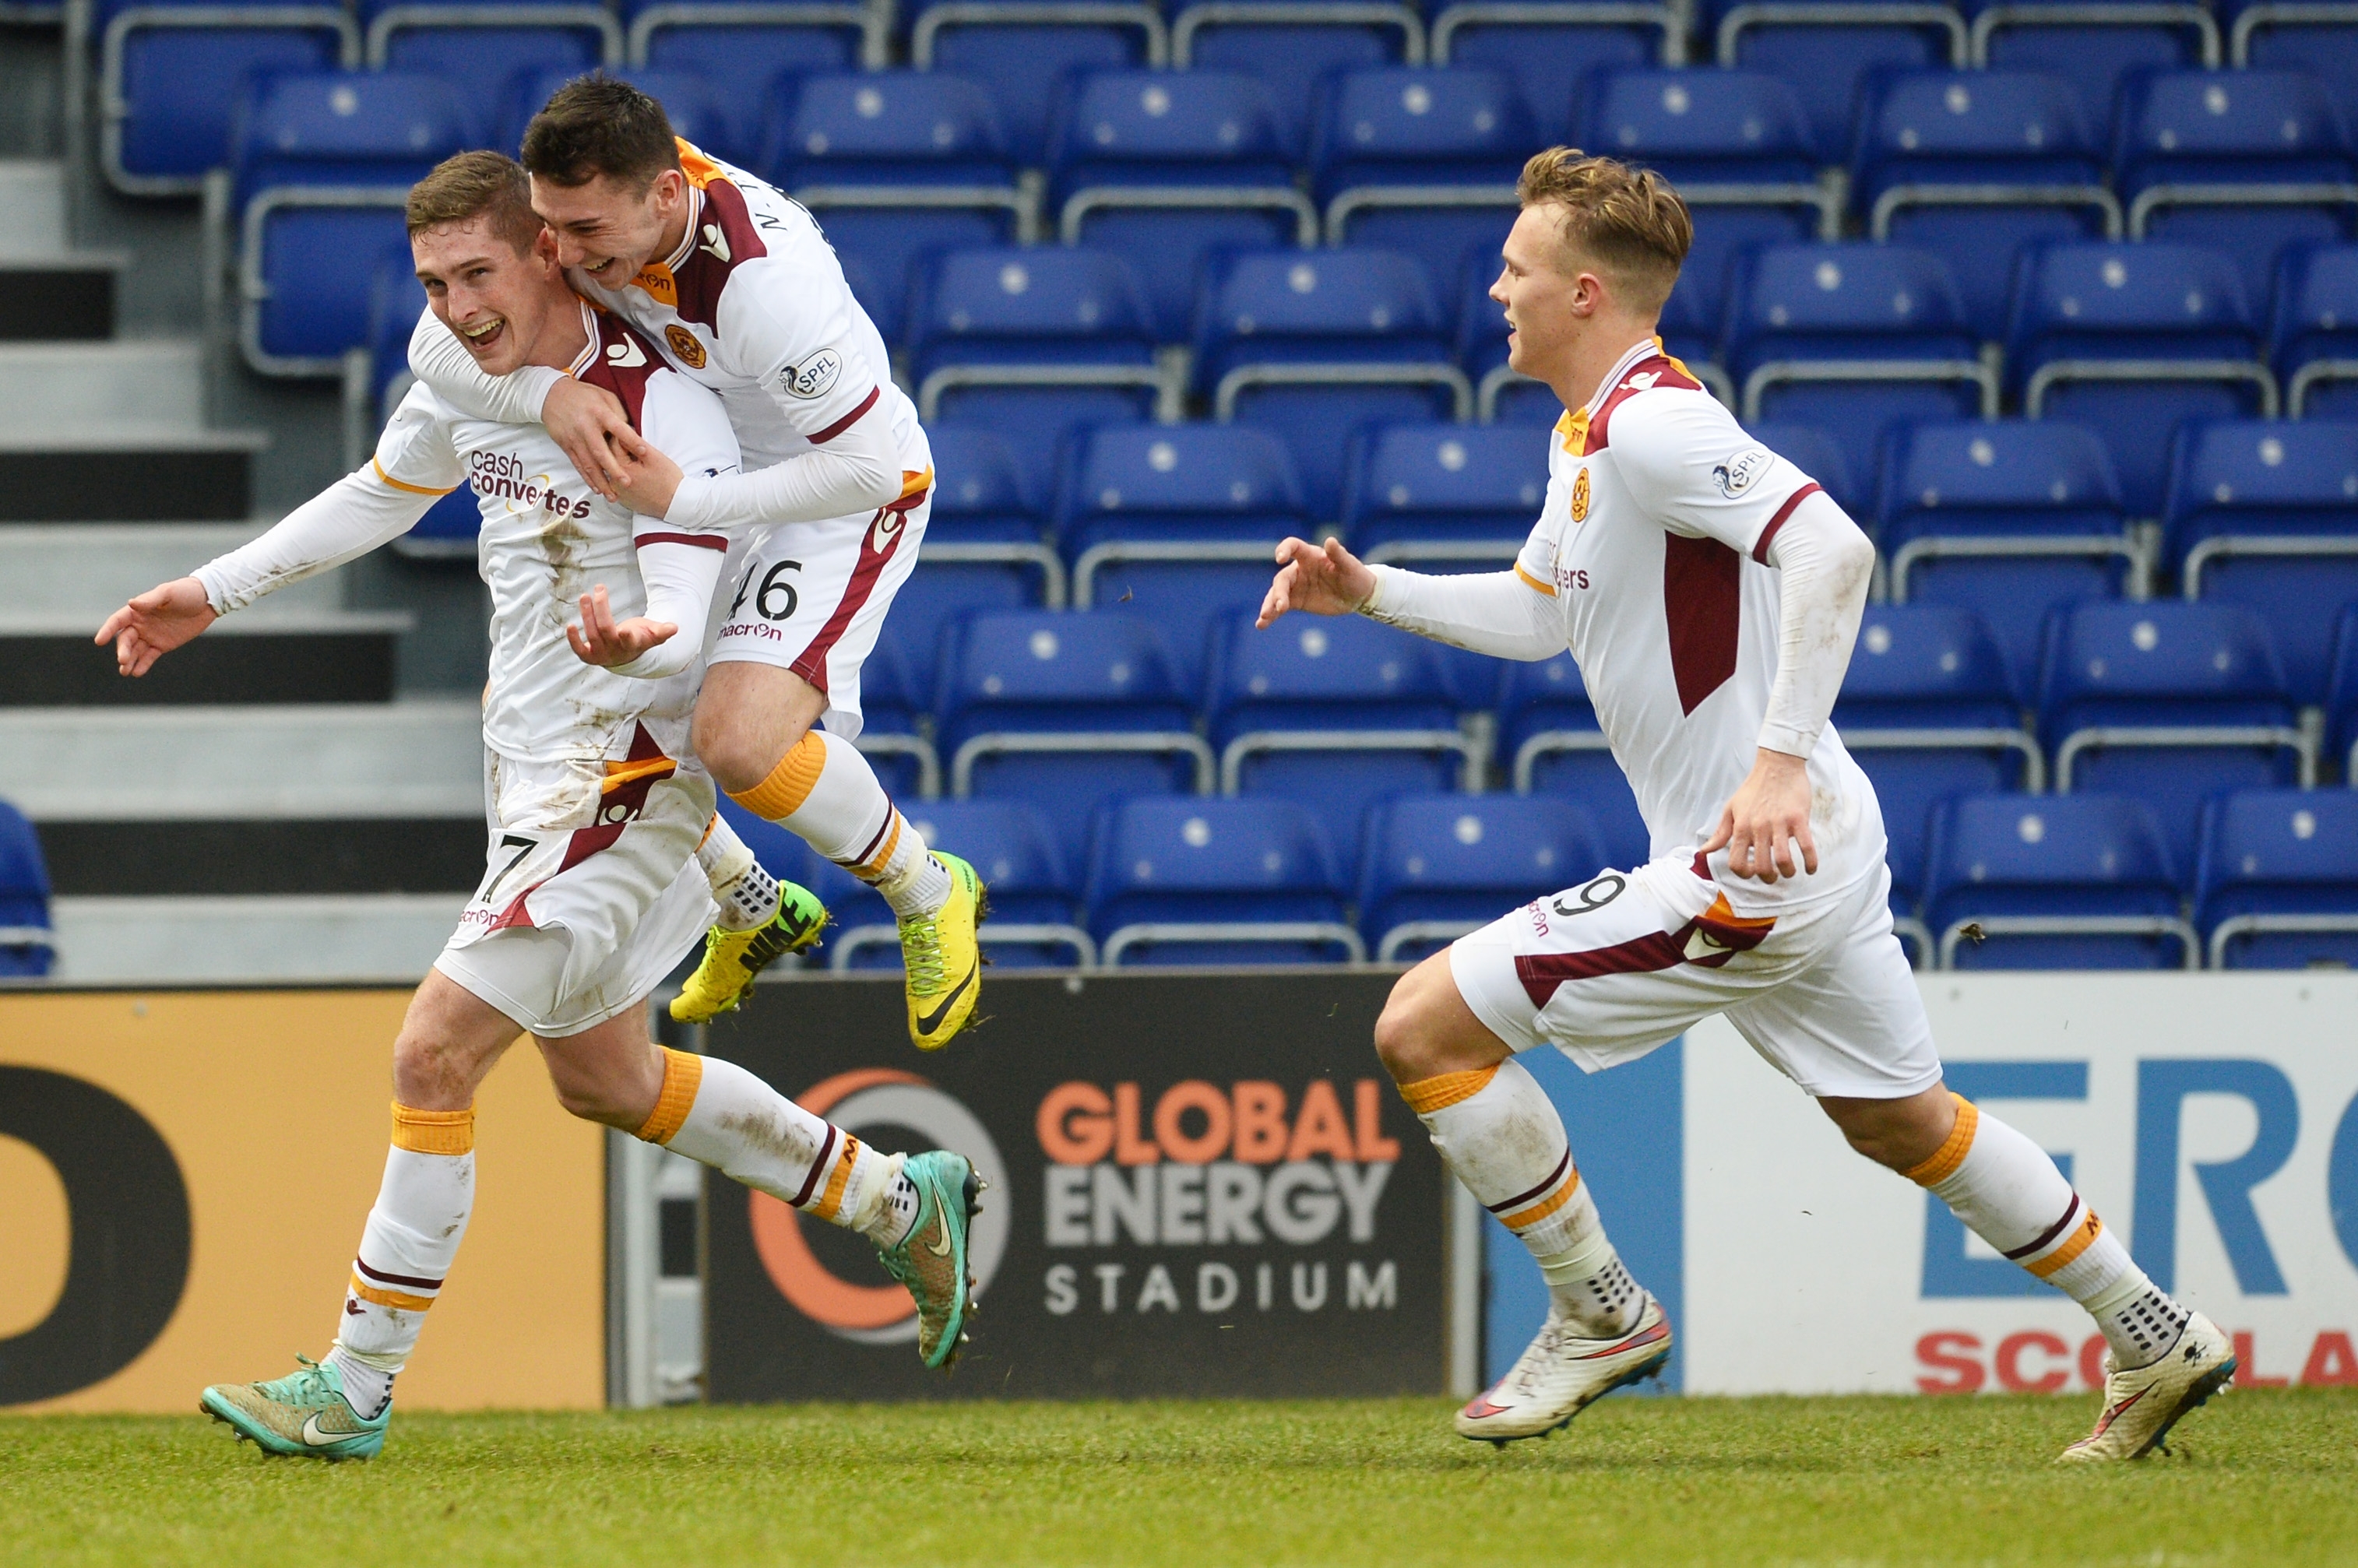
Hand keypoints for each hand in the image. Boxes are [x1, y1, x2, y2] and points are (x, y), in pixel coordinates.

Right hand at [95, 576, 216, 676]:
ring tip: (125, 672)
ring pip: (135, 650)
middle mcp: (140, 624)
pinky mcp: (163, 645)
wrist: (207, 601)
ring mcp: (151, 635)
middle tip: (123, 660)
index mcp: (137, 610)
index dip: (108, 630)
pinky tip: (137, 673)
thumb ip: (150, 601)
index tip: (100, 641)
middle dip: (123, 650)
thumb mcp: (168, 593)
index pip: (117, 621)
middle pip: (126, 639)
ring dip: (129, 661)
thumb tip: (131, 604)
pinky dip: (143, 664)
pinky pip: (149, 656)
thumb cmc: (185, 592)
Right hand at [543, 378, 644, 500]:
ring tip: (612, 496)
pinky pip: (578, 465)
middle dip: (614, 470)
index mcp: (599, 413)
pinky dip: (587, 478)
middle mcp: (586, 427)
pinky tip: (597, 489)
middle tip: (627, 483)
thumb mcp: (604, 396)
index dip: (632, 441)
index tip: (645, 452)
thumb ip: (618, 413)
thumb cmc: (584, 395)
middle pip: (601, 452)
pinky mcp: (566, 445)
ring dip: (600, 482)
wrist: (551, 395)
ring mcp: (574, 438)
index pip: (618, 428)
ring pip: (588, 464)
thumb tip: (632, 432)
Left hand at [565, 584, 675, 668]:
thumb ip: (662, 631)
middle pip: (606, 630)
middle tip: (599, 589)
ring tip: (585, 596)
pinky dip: (573, 640)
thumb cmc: (640, 639)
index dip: (628, 637)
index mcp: (634, 645)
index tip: (626, 630)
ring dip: (587, 614)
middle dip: (601, 609)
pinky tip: (569, 625)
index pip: (630, 642)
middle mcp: (616, 651)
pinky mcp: (589, 656)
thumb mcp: (653, 634)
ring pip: (592, 634)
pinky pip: (579, 650)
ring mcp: (602, 655)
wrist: (626, 657)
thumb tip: (675, 627)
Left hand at [611, 441, 683, 520]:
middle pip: (611, 458)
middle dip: (622, 449)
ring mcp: (618, 493)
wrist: (676, 504)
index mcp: (621, 470)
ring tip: (638, 462)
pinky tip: (638, 475)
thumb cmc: (668, 481)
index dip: (624, 435)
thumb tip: (622, 432)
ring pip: (614, 470)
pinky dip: (624, 476)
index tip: (632, 434)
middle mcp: (614, 483)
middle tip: (637, 448)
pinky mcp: (623, 500)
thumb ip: (634, 442)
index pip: (614, 444)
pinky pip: (619, 482)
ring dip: (622, 463)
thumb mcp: (654, 456)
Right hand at [1256, 535, 1376, 628]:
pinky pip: (1279, 608)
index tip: (1279, 559)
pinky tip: (1262, 625)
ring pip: (1276, 594)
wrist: (1358, 596)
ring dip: (1269, 605)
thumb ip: (1339, 554)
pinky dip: (1270, 616)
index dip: (1284, 549)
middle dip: (1279, 592)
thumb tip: (1330, 541)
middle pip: (1282, 578)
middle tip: (1280, 606)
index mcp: (1311, 556)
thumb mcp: (1350, 566)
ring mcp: (1296, 586)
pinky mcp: (1296, 601)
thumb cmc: (1356, 576)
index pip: (1293, 547)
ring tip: (1264, 619)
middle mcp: (1299, 570)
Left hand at [1703, 748, 1818, 883]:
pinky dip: (1810, 863)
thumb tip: (1704, 851)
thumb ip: (1720, 833)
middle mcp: (1758, 828)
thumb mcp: (1731, 809)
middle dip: (1768, 878)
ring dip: (1788, 872)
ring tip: (1789, 871)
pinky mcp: (1799, 819)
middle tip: (1773, 876)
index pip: (1737, 863)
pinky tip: (1810, 869)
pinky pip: (1807, 847)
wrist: (1777, 765)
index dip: (1744, 874)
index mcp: (1741, 827)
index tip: (1753, 872)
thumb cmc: (1753, 789)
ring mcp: (1779, 824)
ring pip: (1784, 860)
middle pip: (1762, 866)